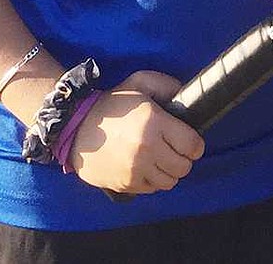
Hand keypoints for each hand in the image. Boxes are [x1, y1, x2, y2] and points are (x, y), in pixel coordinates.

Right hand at [68, 70, 205, 193]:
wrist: (76, 127)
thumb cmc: (112, 104)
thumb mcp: (139, 82)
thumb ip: (166, 85)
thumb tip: (184, 94)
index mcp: (155, 123)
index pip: (192, 145)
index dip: (195, 144)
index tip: (191, 141)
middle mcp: (148, 150)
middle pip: (183, 167)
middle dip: (184, 158)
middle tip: (176, 150)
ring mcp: (136, 170)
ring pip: (169, 182)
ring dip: (169, 171)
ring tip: (162, 159)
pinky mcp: (125, 184)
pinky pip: (152, 189)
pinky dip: (154, 180)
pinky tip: (147, 167)